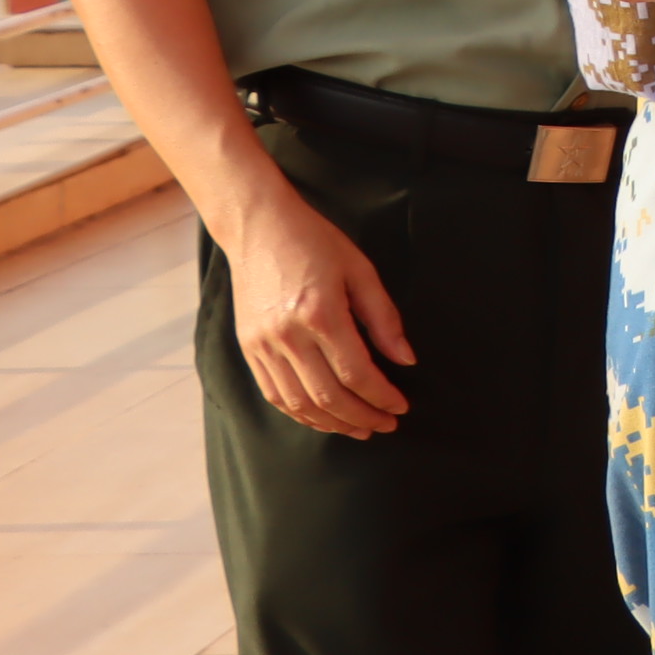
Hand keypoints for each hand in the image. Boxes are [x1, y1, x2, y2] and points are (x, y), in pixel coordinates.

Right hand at [224, 189, 413, 437]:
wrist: (257, 226)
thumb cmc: (315, 242)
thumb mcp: (360, 270)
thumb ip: (384, 318)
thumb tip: (406, 360)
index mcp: (320, 313)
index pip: (356, 373)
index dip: (381, 396)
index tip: (401, 407)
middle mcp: (287, 335)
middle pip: (328, 396)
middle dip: (362, 417)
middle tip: (386, 425)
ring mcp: (262, 345)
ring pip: (299, 403)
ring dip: (332, 423)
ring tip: (360, 429)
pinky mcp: (248, 347)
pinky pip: (274, 394)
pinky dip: (300, 413)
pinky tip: (323, 418)